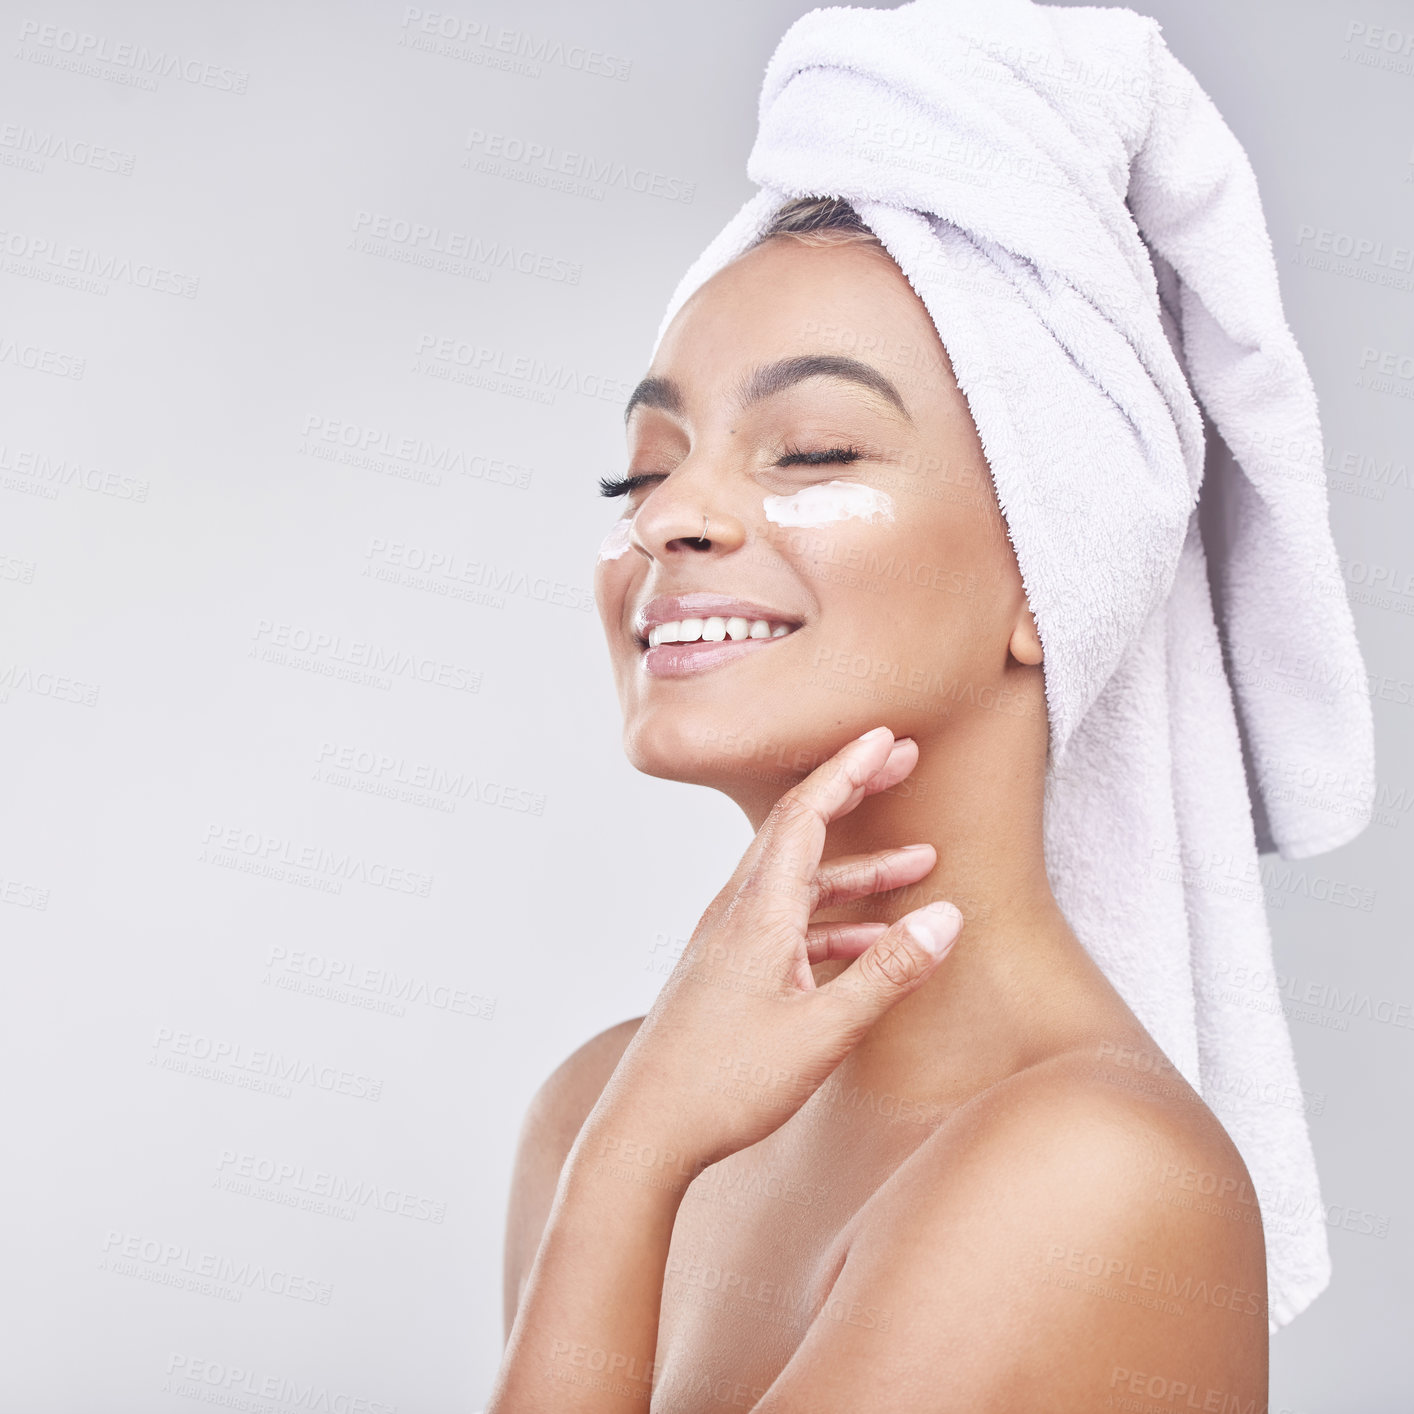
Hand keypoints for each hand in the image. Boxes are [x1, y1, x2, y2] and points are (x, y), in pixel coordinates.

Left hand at [586, 725, 961, 1176]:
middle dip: (854, 792)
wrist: (644, 1131)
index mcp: (757, 911)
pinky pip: (789, 923)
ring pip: (800, 882)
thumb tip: (947, 917)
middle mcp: (738, 912)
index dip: (848, 768)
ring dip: (858, 869)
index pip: (805, 813)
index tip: (887, 735)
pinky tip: (872, 942)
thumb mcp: (822, 1030)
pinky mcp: (729, 971)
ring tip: (920, 863)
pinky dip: (835, 918)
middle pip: (800, 830)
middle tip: (904, 761)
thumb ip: (887, 973)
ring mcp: (729, 941)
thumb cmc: (724, 1084)